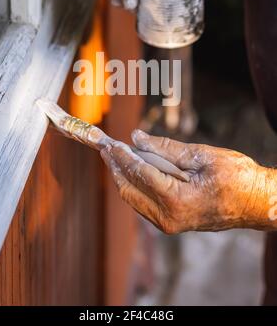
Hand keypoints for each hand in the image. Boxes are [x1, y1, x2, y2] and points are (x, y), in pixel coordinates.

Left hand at [101, 130, 272, 233]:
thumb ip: (166, 148)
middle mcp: (168, 218)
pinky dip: (136, 185)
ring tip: (116, 155)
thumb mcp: (202, 156)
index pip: (138, 174)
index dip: (122, 156)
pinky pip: (145, 203)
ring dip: (124, 176)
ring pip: (134, 198)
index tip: (109, 142)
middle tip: (105, 147)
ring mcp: (169, 224)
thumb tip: (137, 138)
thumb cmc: (237, 178)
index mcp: (176, 201)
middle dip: (116, 168)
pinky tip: (135, 168)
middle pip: (129, 190)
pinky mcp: (172, 222)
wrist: (257, 203)